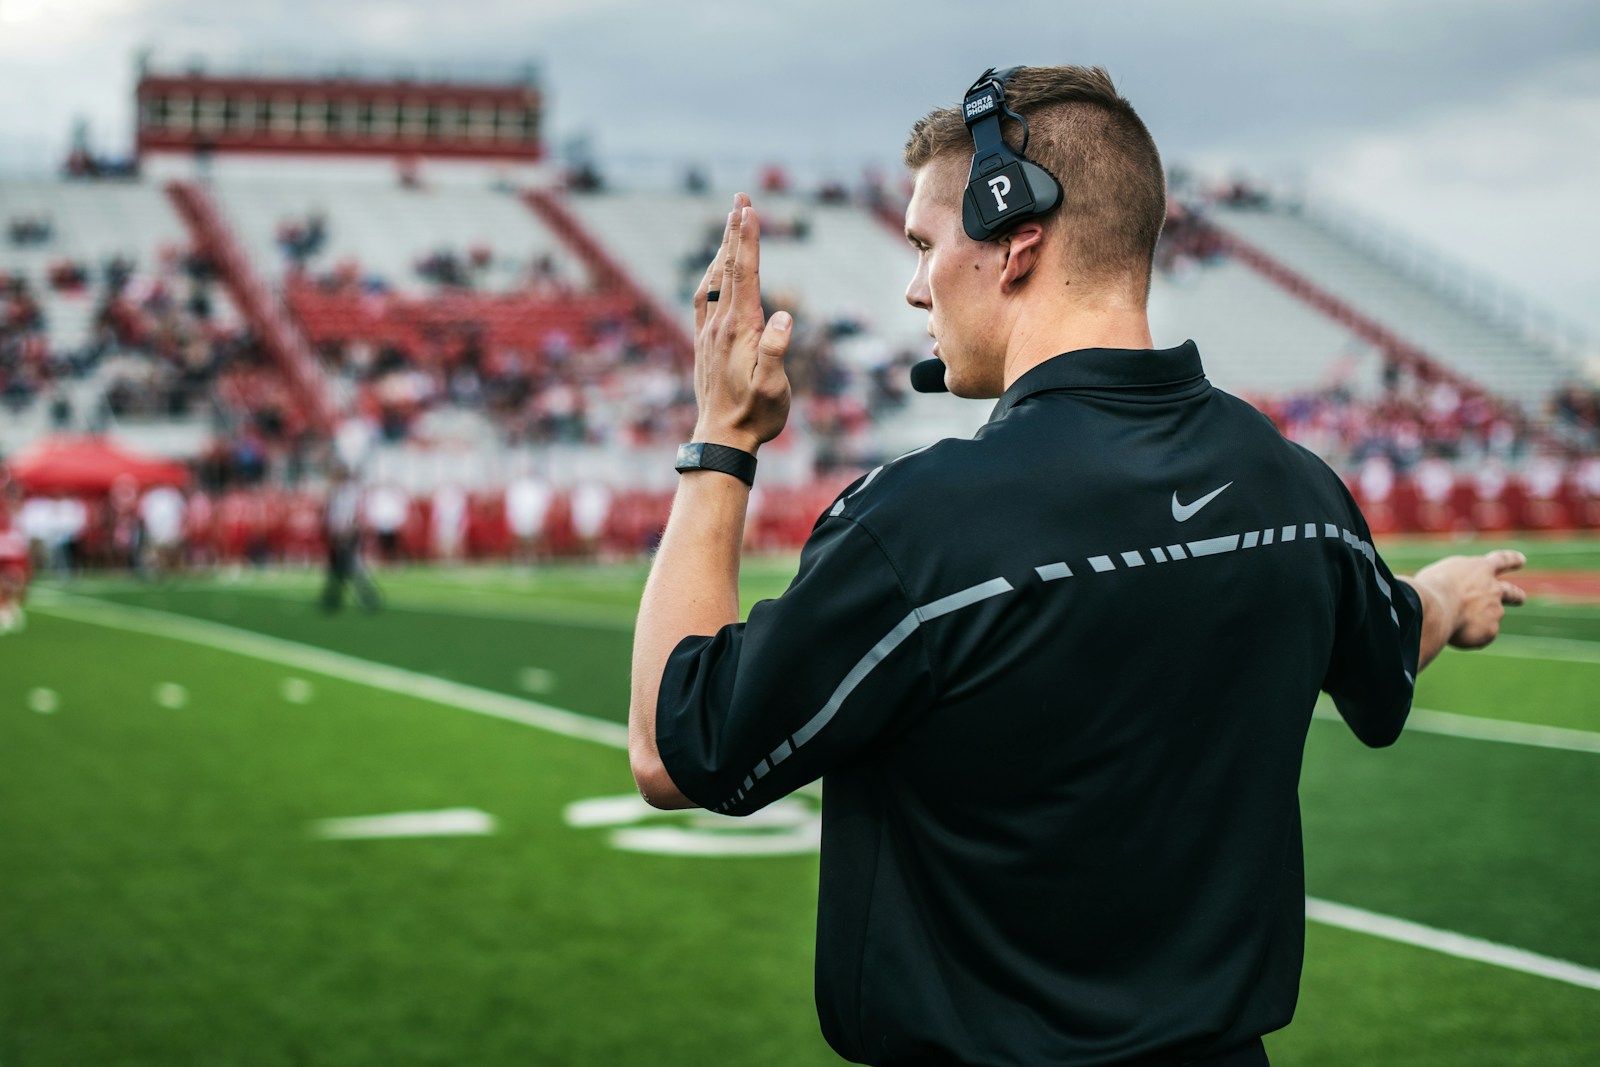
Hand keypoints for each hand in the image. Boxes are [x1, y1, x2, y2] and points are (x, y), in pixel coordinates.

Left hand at [690, 193, 792, 453]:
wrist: (721, 439)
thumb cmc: (755, 416)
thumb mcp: (773, 388)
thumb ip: (776, 352)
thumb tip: (782, 316)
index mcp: (741, 329)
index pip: (745, 273)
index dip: (747, 239)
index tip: (748, 208)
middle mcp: (721, 325)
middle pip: (728, 267)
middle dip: (735, 231)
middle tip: (739, 198)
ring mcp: (709, 333)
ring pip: (715, 280)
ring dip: (723, 249)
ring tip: (730, 224)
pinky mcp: (704, 344)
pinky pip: (704, 299)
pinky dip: (711, 276)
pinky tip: (714, 272)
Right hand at [1412, 549, 1527, 650]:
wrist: (1435, 608)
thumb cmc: (1431, 587)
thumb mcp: (1442, 572)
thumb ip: (1457, 580)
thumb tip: (1460, 593)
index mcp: (1481, 569)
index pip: (1501, 560)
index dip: (1512, 560)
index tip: (1521, 560)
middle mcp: (1493, 589)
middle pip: (1511, 592)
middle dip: (1516, 595)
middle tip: (1520, 598)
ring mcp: (1495, 610)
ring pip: (1489, 617)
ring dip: (1479, 620)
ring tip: (1458, 623)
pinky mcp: (1490, 630)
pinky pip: (1478, 635)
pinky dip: (1467, 635)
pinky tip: (1452, 633)